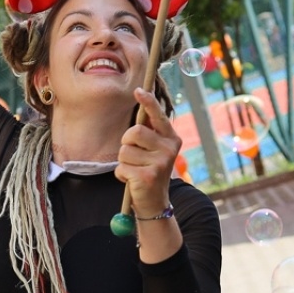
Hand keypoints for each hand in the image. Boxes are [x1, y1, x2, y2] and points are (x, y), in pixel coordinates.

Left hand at [116, 88, 179, 219]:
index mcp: (172, 138)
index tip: (138, 90)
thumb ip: (149, 131)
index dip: (148, 102)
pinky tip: (132, 180)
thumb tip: (142, 100)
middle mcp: (169, 149)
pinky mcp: (148, 176)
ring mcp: (160, 163)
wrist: (155, 202)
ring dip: (124, 162)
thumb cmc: (149, 170)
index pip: (158, 115)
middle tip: (134, 156)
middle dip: (127, 143)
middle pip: (134, 132)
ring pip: (125, 150)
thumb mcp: (153, 149)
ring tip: (134, 170)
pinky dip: (121, 175)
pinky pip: (122, 167)